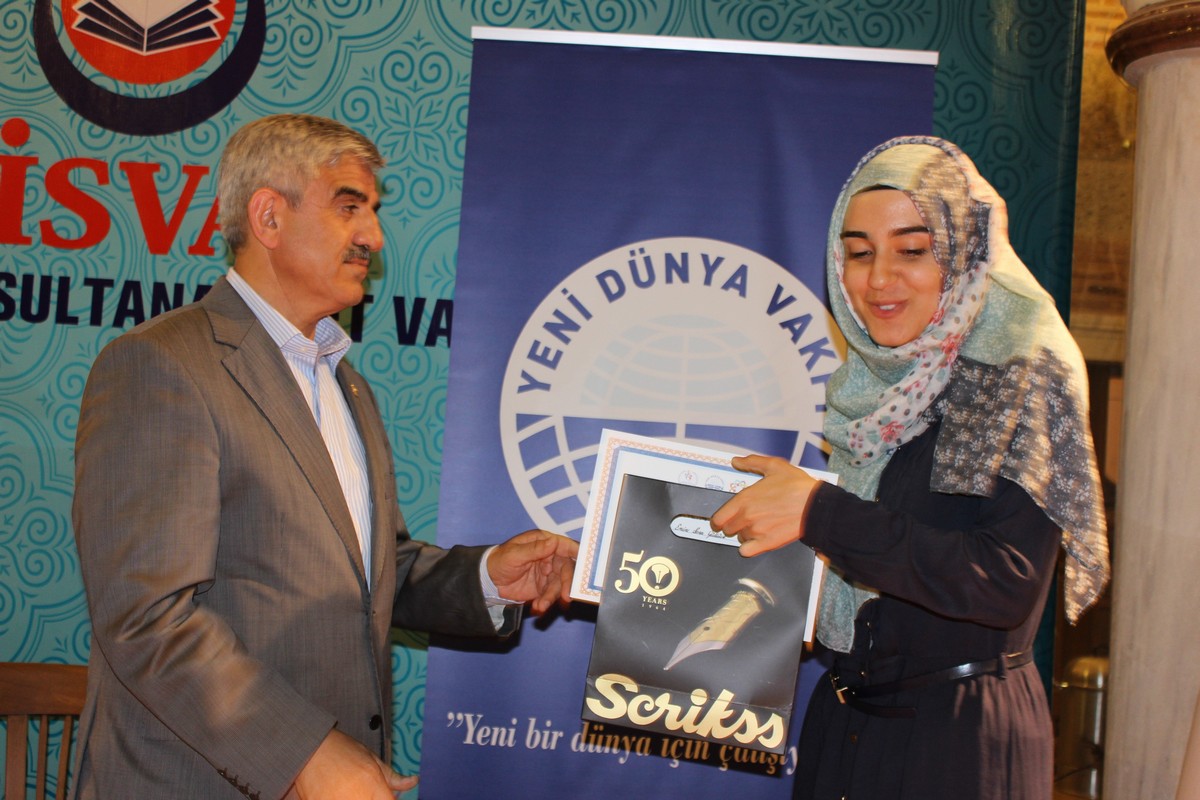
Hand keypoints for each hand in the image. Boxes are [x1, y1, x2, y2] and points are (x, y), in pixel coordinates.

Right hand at [292, 729, 416, 799]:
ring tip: (352, 790)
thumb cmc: (343, 751)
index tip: (387, 796)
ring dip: (358, 798)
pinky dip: (341, 799)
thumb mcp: (371, 759)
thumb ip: (393, 777)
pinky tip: (339, 794)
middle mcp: (357, 798)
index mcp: (373, 786)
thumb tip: (414, 782)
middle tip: (368, 791)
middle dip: (374, 799)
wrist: (310, 749)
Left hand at [486, 530, 578, 613]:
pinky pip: (551, 596)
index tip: (587, 563)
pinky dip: (546, 603)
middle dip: (568, 583)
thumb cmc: (499, 561)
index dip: (577, 553)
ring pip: (560, 585)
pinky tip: (537, 607)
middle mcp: (549, 557)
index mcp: (543, 542)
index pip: (565, 546)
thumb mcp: (514, 554)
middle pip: (567, 568)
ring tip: (540, 606)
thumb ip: (535, 549)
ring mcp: (548, 573)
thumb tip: (553, 542)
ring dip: (553, 597)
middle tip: (566, 597)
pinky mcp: (543, 588)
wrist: (489, 582)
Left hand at [709, 455, 820, 556]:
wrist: (816, 505)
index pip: (718, 518)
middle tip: (744, 520)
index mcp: (744, 499)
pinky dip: (749, 548)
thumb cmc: (797, 486)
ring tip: (758, 526)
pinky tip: (757, 541)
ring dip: (745, 534)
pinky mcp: (767, 544)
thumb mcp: (774, 466)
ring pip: (739, 539)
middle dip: (733, 525)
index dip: (719, 519)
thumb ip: (751, 463)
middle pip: (727, 530)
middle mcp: (747, 517)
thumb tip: (736, 461)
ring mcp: (756, 532)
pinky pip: (746, 552)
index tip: (723, 519)